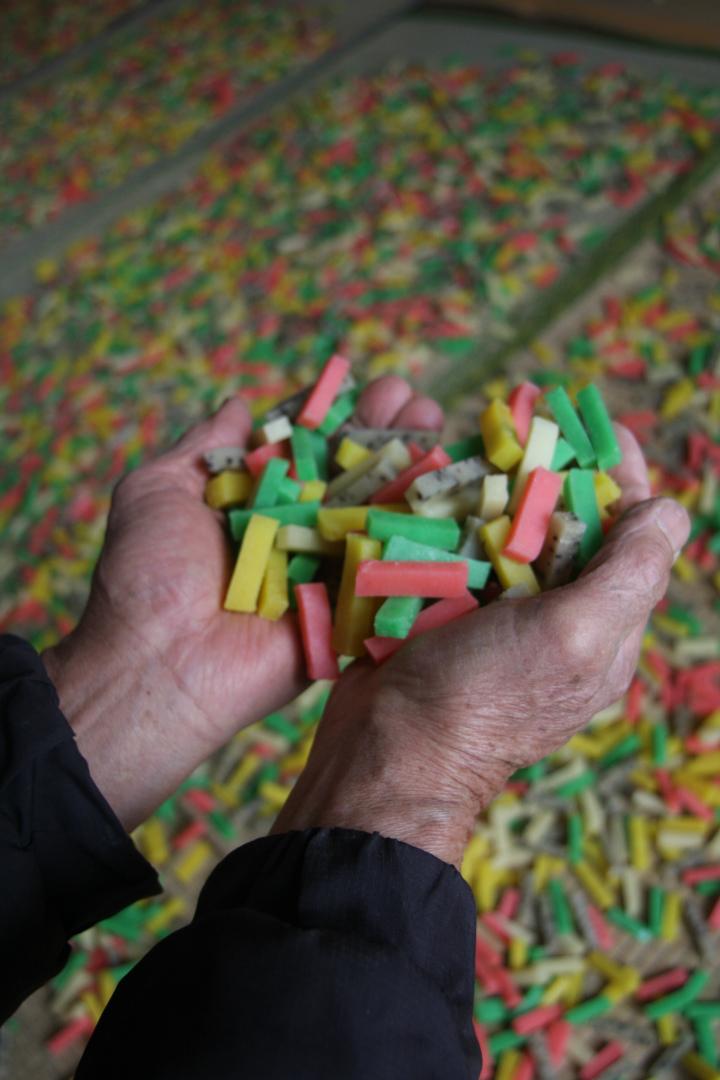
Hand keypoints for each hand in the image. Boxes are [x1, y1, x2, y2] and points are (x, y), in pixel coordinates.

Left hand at [42, 376, 442, 830]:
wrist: (158, 664)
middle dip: (384, 434)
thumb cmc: (147, 574)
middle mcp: (294, 532)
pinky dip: (422, 540)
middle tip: (414, 398)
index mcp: (254, 500)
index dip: (336, 413)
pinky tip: (449, 496)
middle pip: (350, 475)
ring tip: (437, 425)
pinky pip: (389, 576)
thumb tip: (238, 403)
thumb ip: (202, 446)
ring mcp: (325, 573)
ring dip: (411, 472)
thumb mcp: (157, 489)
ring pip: (377, 517)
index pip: (304, 446)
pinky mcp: (347, 616)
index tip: (365, 381)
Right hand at [274, 424, 689, 865]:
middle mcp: (554, 615)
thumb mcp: (574, 636)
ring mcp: (495, 612)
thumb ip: (628, 572)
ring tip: (477, 432)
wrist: (388, 750)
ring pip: (505, 527)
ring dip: (494, 479)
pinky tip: (433, 476)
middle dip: (550, 465)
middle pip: (567, 522)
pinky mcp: (442, 608)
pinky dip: (448, 508)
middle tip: (526, 416)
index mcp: (601, 626)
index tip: (599, 425)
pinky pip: (454, 545)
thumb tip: (671, 510)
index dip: (621, 476)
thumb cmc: (485, 696)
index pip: (630, 536)